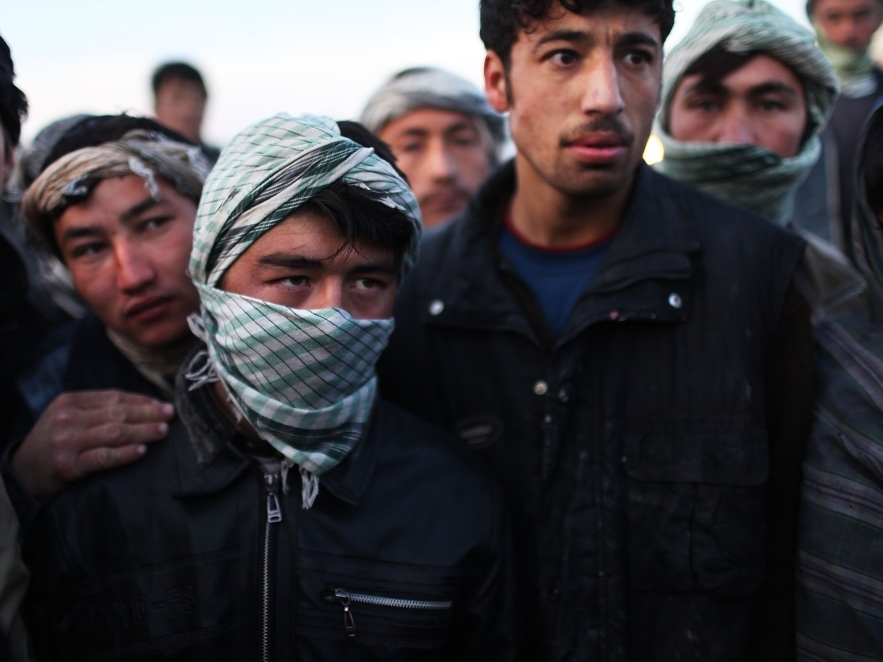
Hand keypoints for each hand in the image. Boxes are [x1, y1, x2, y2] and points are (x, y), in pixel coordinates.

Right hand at [12, 390, 173, 496]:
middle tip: (171, 414)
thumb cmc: (54, 440)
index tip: (162, 403)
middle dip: (148, 413)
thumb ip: (96, 408)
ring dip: (143, 431)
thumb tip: (142, 405)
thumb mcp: (67, 416)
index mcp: (70, 401)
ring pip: (114, 433)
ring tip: (163, 431)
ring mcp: (68, 442)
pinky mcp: (68, 466)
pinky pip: (103, 458)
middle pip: (118, 413)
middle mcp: (68, 418)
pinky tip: (142, 452)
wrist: (22, 470)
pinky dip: (125, 454)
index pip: (114, 397)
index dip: (141, 400)